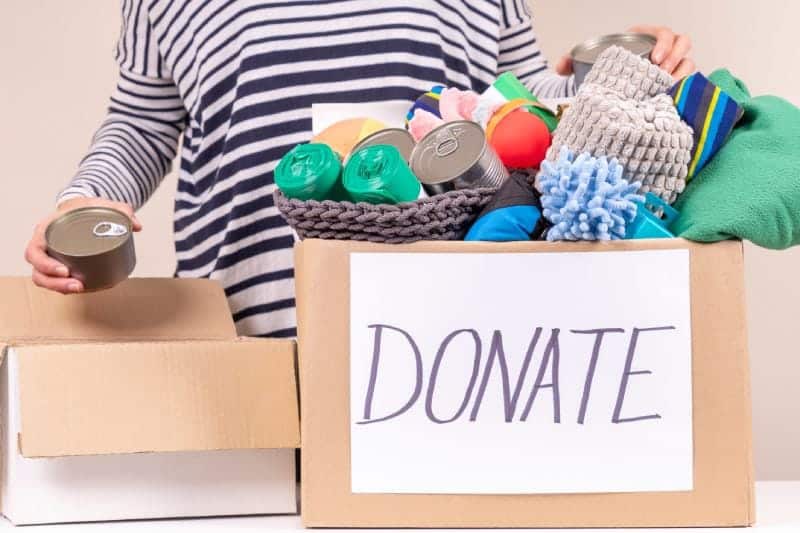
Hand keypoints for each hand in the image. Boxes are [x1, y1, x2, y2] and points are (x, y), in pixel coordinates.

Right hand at [25, 197, 140, 293]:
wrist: (80, 206)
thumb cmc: (85, 205)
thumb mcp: (102, 204)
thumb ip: (121, 211)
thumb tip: (137, 226)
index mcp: (45, 230)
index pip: (34, 252)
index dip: (46, 265)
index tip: (65, 271)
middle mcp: (42, 245)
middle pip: (38, 271)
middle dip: (56, 283)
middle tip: (77, 286)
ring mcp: (49, 256)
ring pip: (45, 279)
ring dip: (59, 288)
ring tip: (81, 289)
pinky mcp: (58, 264)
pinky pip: (55, 279)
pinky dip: (64, 287)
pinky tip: (80, 289)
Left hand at [554, 26, 695, 79]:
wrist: (608, 88)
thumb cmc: (602, 70)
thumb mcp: (585, 63)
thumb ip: (570, 63)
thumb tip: (561, 66)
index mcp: (645, 37)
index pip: (664, 33)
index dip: (664, 43)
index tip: (654, 59)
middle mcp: (662, 50)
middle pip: (682, 44)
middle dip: (675, 57)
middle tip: (661, 73)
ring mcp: (670, 66)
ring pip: (688, 63)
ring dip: (682, 73)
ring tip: (667, 86)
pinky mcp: (672, 83)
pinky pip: (687, 83)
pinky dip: (684, 89)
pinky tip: (674, 98)